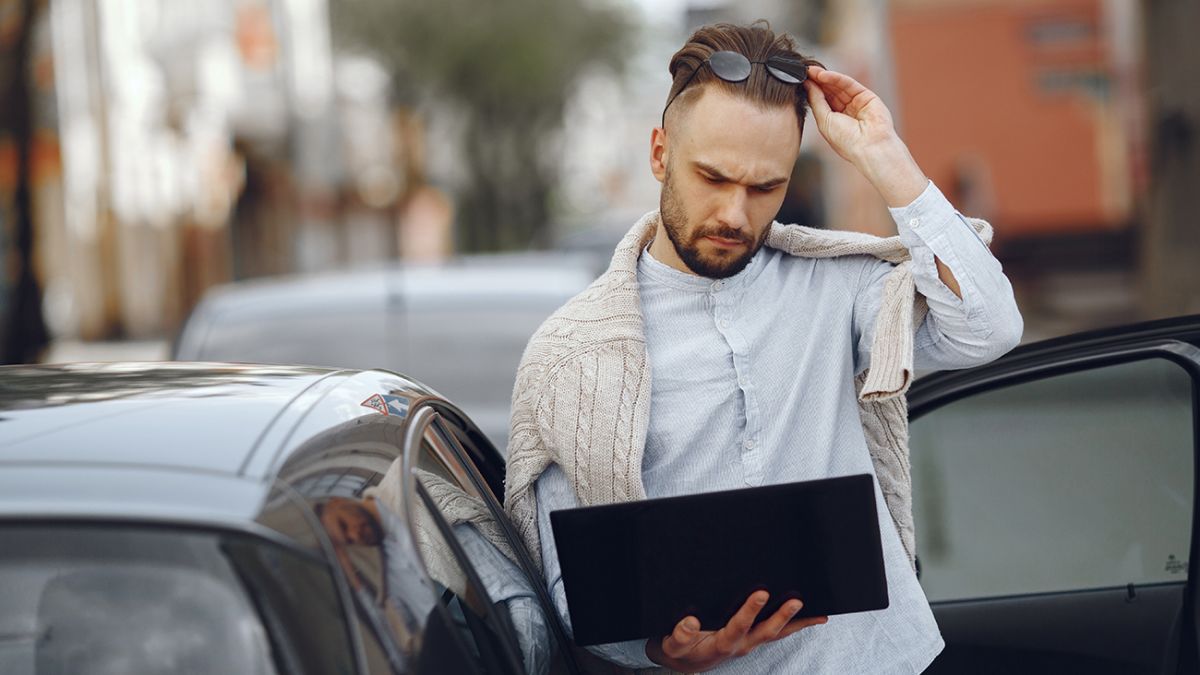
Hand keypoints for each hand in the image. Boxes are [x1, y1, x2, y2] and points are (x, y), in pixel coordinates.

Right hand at [644, 591, 827, 671]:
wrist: (686, 662)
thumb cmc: (680, 649)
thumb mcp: (673, 645)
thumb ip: (680, 636)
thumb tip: (690, 622)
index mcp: (721, 644)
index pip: (737, 628)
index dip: (749, 613)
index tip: (760, 594)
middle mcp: (741, 645)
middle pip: (766, 633)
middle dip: (782, 617)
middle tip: (796, 601)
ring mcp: (749, 642)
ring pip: (777, 633)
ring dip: (798, 624)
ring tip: (819, 614)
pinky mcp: (753, 638)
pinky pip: (777, 631)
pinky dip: (795, 625)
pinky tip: (812, 616)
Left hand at [803, 66, 926, 206]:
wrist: (869, 147)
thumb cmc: (847, 141)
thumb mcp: (824, 121)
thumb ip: (816, 101)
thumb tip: (808, 85)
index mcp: (835, 121)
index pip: (822, 102)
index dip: (811, 91)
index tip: (799, 81)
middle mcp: (847, 111)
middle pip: (829, 92)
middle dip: (816, 82)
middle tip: (803, 71)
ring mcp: (857, 103)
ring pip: (838, 86)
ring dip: (824, 77)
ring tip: (810, 71)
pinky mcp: (867, 96)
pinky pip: (849, 83)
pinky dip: (835, 77)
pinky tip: (822, 75)